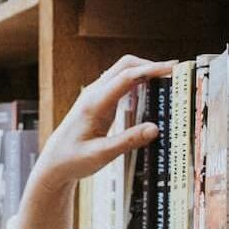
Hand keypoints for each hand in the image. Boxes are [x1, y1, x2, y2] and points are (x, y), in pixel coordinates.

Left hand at [28, 55, 173, 190]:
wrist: (53, 163)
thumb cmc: (72, 160)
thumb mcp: (101, 155)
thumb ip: (128, 141)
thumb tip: (155, 128)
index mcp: (94, 103)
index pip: (127, 77)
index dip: (151, 69)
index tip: (173, 68)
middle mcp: (94, 94)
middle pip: (126, 65)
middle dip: (151, 65)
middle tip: (176, 72)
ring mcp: (96, 95)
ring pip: (124, 71)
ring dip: (145, 71)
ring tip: (168, 80)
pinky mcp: (99, 101)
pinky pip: (121, 83)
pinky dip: (138, 81)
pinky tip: (152, 91)